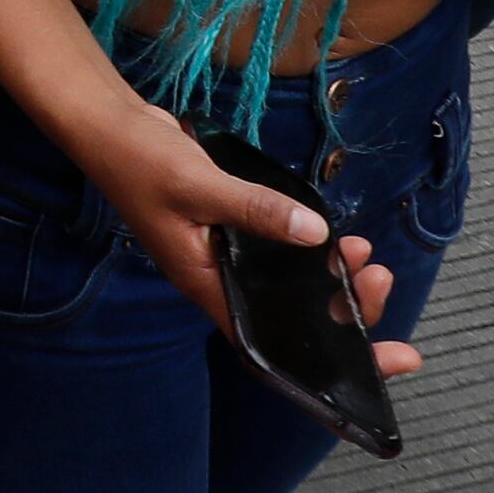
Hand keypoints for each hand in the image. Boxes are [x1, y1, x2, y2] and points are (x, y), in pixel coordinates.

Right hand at [63, 93, 421, 376]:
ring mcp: (226, 255)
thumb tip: (318, 235)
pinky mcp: (232, 229)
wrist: (110, 126)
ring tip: (368, 256)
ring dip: (333, 279)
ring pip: (290, 287)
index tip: (383, 360)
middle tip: (381, 282)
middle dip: (344, 312)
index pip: (273, 347)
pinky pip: (280, 253)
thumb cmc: (140, 161)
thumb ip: (255, 210)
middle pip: (291, 320)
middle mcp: (221, 280)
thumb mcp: (199, 185)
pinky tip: (337, 235)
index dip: (328, 366)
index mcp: (208, 286)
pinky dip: (312, 249)